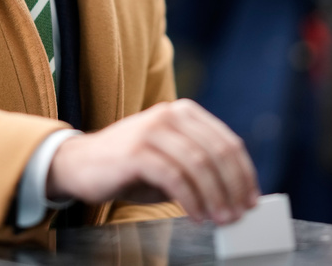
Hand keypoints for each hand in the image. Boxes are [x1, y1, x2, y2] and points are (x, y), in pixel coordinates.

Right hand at [46, 99, 258, 224]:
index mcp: (184, 112)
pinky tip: (195, 216)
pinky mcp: (137, 151)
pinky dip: (190, 200)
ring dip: (215, 197)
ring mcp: (152, 130)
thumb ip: (199, 168)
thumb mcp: (170, 160)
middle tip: (239, 215)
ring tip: (220, 219)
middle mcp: (170, 115)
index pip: (227, 142)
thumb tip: (234, 195)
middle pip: (217, 153)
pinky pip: (175, 177)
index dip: (244, 173)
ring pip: (199, 165)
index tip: (252, 199)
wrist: (80, 163)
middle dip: (233, 188)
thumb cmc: (130, 166)